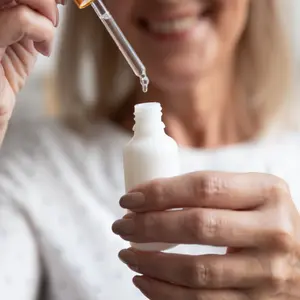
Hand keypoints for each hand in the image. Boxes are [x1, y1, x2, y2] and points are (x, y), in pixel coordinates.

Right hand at [0, 0, 64, 144]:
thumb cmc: (5, 75)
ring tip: (48, 31)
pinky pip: (21, 19)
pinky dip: (43, 31)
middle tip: (53, 17)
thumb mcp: (23, 40)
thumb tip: (55, 4)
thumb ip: (33, 20)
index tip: (59, 1)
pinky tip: (44, 48)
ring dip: (44, 8)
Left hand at [112, 172, 299, 298]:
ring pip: (196, 272)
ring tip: (127, 254)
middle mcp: (273, 231)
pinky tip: (144, 281)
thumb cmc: (262, 218)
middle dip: (149, 226)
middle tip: (121, 226)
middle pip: (198, 227)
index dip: (160, 193)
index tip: (129, 199)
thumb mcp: (247, 193)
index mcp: (267, 192)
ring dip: (151, 263)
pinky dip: (164, 294)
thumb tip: (147, 198)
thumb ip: (205, 191)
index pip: (203, 187)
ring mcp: (268, 273)